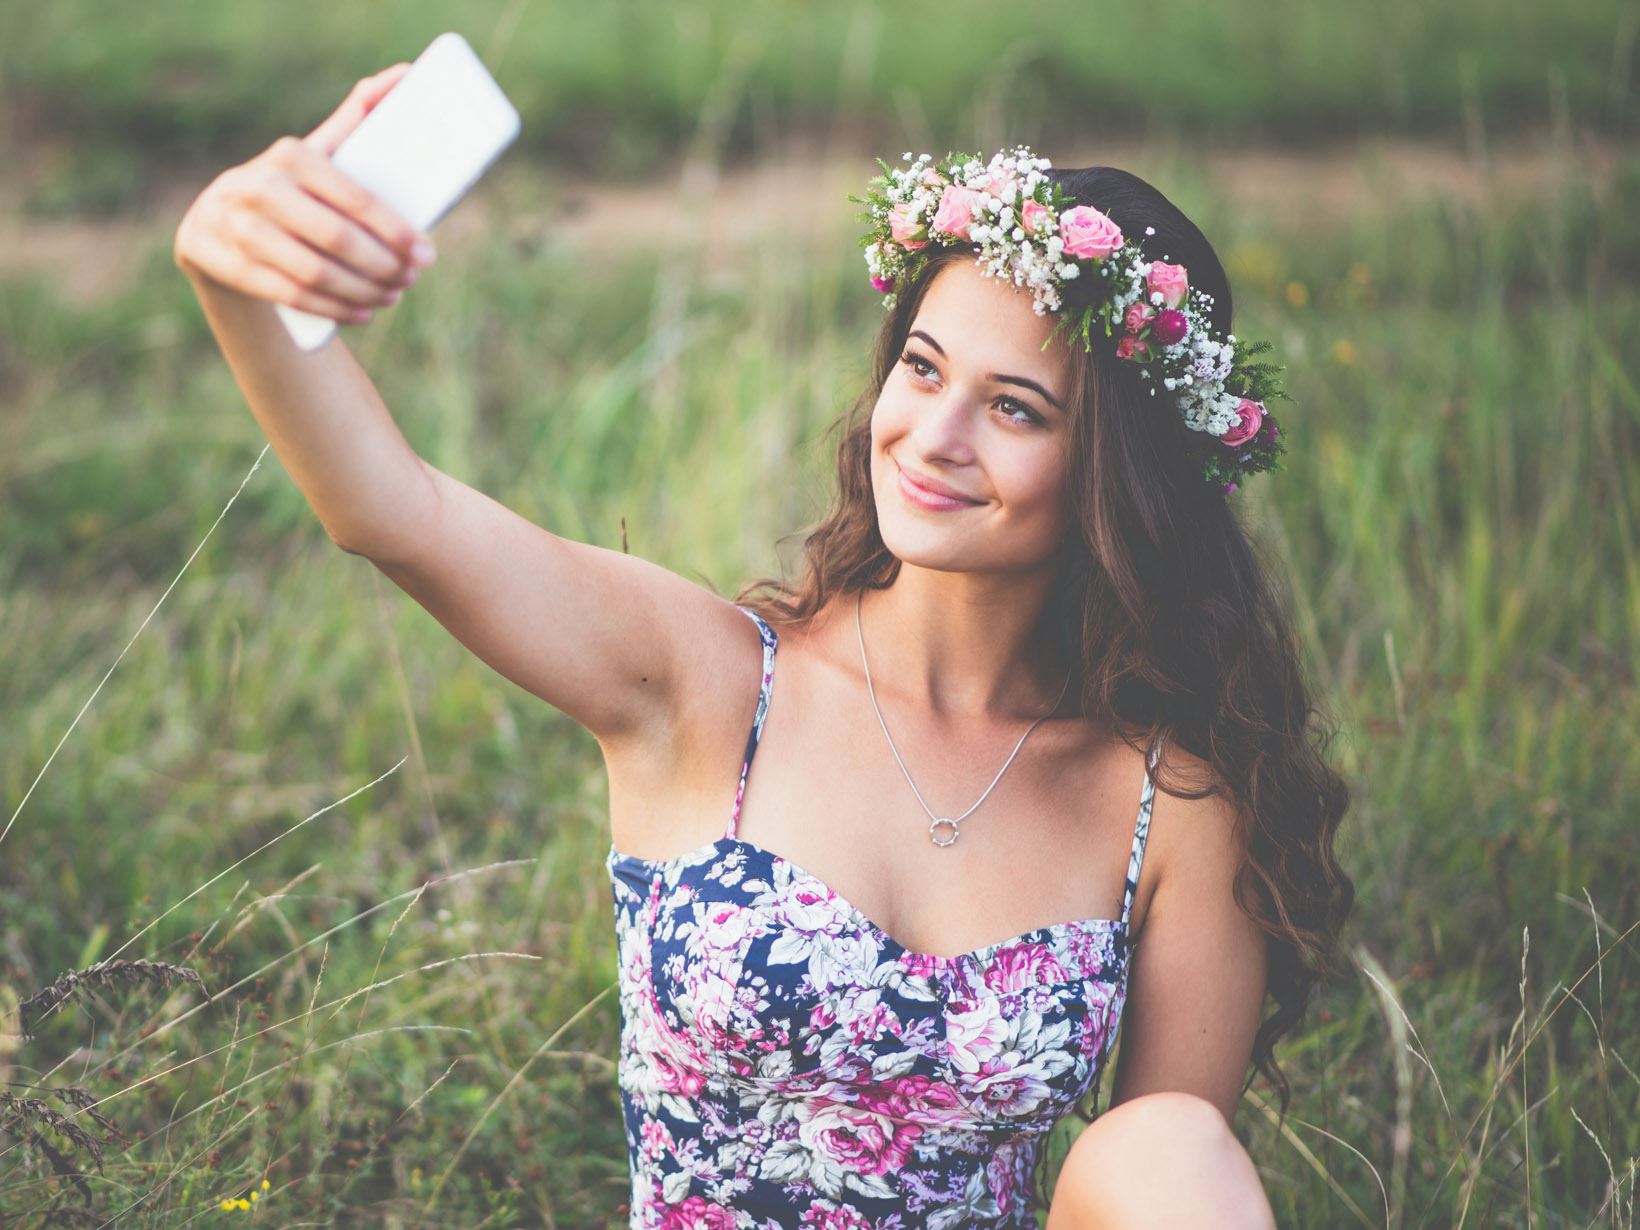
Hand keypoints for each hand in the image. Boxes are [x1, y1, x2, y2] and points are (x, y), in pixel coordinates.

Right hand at [172, 62, 436, 322]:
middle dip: (384, 266)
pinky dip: (333, 308)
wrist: (216, 223)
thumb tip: (406, 74)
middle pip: (338, 240)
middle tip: (411, 278)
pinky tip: (363, 313)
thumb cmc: (290, 188)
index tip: (427, 254)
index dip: (396, 233)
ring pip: (314, 272)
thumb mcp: (317, 153)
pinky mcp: (226, 263)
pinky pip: (289, 295)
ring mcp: (237, 227)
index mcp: (291, 156)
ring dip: (363, 291)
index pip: (356, 200)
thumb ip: (356, 117)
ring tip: (392, 296)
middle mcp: (259, 187)